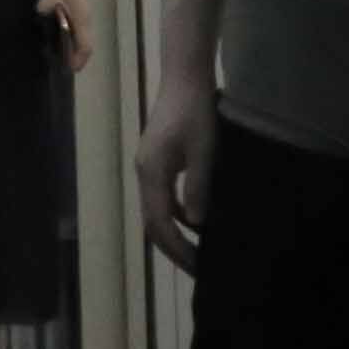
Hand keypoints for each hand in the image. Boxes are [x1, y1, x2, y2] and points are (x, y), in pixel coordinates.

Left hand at [34, 0, 95, 76]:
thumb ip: (46, 3)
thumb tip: (41, 13)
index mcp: (81, 17)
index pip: (85, 45)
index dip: (79, 59)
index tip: (70, 70)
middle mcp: (85, 17)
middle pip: (85, 42)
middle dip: (77, 55)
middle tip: (62, 64)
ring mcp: (82, 10)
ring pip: (81, 34)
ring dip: (74, 45)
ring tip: (59, 53)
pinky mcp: (76, 4)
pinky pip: (76, 26)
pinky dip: (71, 34)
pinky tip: (57, 32)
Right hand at [132, 85, 214, 273]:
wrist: (184, 79)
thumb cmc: (196, 113)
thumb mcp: (203, 152)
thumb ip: (198, 188)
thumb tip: (197, 225)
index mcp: (152, 173)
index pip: (160, 224)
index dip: (178, 249)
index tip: (199, 268)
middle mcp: (144, 173)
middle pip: (152, 222)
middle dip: (173, 248)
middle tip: (198, 269)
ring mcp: (148, 167)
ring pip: (156, 211)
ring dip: (174, 233)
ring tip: (198, 252)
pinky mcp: (157, 161)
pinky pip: (163, 197)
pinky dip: (177, 215)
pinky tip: (197, 223)